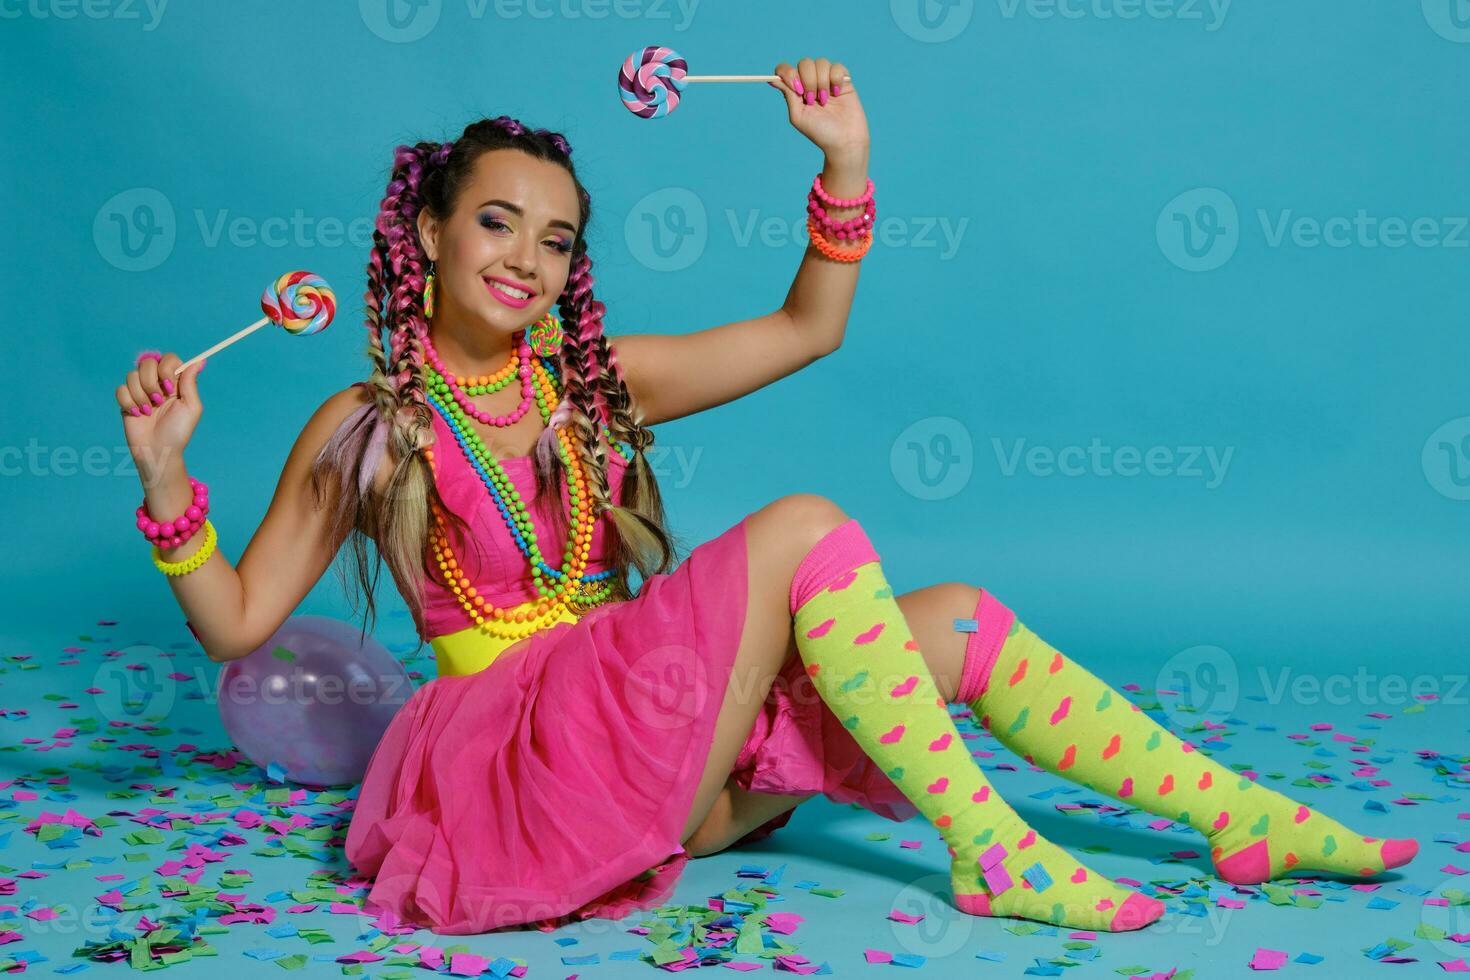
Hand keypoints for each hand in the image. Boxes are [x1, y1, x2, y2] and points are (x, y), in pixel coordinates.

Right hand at [117, 351, 204, 481]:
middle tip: (158, 401)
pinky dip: (129, 402)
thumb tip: (200, 360)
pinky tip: (138, 414)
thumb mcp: (191, 407)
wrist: (158, 450)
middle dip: (150, 382)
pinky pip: (120, 389)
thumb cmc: (178, 431)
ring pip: (132, 375)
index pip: (169, 359)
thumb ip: (190, 382)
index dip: (166, 368)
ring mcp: (140, 390)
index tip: (169, 387)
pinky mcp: (126, 400)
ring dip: (140, 395)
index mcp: (175, 382)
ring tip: (148, 411)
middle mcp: (157, 383)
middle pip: (147, 362)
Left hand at [769, 57, 869, 161]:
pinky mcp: (843, 80)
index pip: (786, 69)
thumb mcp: (798, 115)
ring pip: (821, 63)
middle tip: (813, 100)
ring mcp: (827, 80)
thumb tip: (772, 80)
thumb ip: (788, 94)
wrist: (845, 140)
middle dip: (808, 80)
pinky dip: (835, 79)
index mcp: (796, 90)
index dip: (788, 74)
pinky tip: (837, 93)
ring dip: (822, 82)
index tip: (796, 89)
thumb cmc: (820, 132)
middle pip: (804, 63)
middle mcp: (811, 82)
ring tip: (825, 101)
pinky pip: (836, 66)